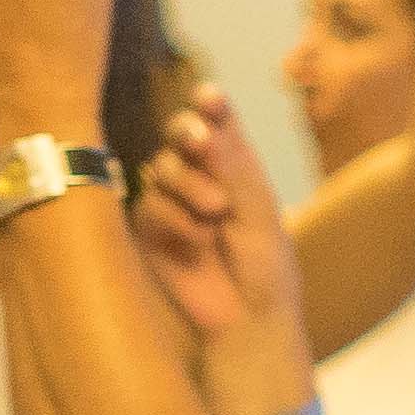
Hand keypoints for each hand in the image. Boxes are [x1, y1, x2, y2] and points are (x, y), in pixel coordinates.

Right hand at [136, 87, 299, 344]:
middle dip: (188, 134)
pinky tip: (198, 242)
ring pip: (162, 167)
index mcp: (234, 165)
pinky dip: (175, 220)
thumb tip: (205, 128)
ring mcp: (172, 200)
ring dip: (189, 186)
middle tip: (201, 142)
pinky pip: (149, 206)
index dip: (211, 106)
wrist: (247, 317)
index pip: (218, 123)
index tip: (209, 96)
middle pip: (179, 134)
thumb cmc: (264, 265)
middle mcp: (200, 175)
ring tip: (216, 213)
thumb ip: (233, 169)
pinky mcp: (150, 227)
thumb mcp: (258, 212)